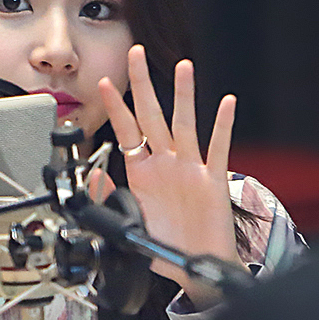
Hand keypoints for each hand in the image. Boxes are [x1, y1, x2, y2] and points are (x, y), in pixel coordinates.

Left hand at [98, 45, 244, 307]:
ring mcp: (190, 169)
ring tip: (183, 67)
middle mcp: (166, 164)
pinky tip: (226, 104)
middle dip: (143, 84)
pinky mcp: (213, 181)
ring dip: (183, 96)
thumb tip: (92, 182)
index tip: (106, 82)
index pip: (127, 131)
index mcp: (143, 173)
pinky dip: (223, 126)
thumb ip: (112, 200)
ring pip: (185, 124)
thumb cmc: (167, 247)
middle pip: (153, 115)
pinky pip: (218, 149)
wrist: (196, 266)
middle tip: (136, 53)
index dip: (117, 107)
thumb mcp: (131, 223)